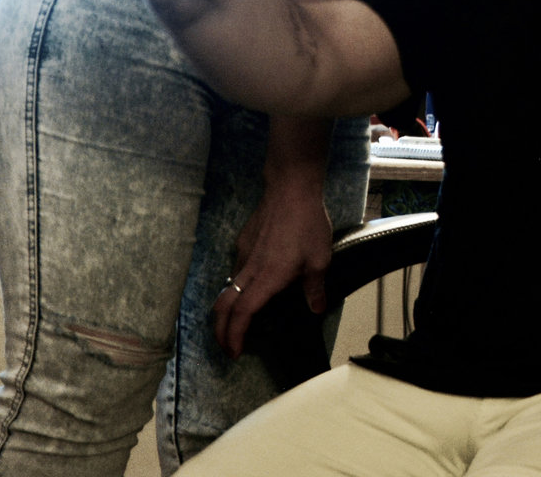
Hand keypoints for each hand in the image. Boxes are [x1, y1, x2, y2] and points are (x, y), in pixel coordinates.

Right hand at [212, 182, 333, 359]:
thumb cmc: (307, 222)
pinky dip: (237, 284)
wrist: (291, 188)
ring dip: (228, 308)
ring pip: (227, 287)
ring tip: (240, 318)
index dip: (234, 336)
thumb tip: (316, 308)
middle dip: (220, 331)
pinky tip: (254, 282)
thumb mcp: (320, 258)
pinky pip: (236, 268)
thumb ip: (316, 287)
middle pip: (223, 306)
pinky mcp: (243, 241)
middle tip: (227, 345)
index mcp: (268, 277)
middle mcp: (250, 269)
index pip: (243, 314)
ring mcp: (243, 253)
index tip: (234, 351)